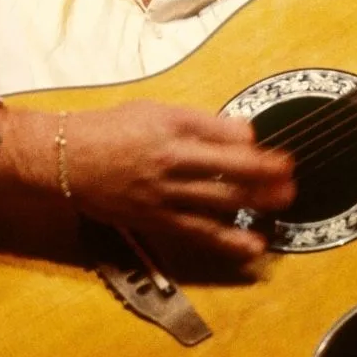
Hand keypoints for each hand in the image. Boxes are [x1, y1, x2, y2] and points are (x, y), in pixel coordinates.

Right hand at [60, 101, 294, 260]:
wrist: (64, 159)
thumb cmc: (110, 129)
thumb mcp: (152, 110)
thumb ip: (197, 122)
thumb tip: (243, 133)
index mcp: (169, 125)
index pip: (224, 133)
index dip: (255, 144)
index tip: (275, 151)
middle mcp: (169, 158)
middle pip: (230, 168)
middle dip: (267, 174)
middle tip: (292, 177)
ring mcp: (164, 192)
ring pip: (220, 200)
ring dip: (257, 203)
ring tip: (285, 203)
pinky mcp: (156, 219)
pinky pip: (199, 232)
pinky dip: (228, 240)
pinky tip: (253, 246)